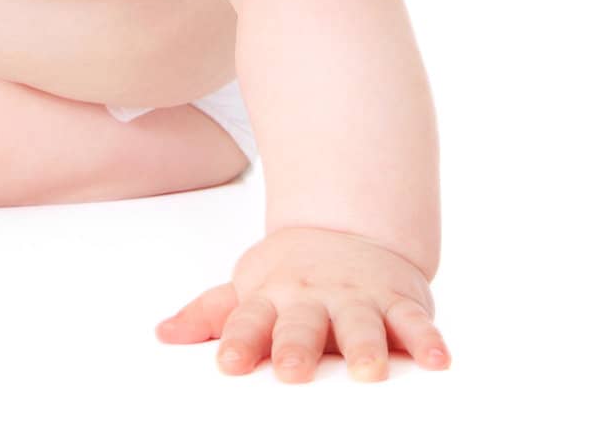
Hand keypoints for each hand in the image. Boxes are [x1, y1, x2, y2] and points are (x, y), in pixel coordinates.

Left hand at [155, 226, 449, 381]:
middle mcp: (313, 297)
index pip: (249, 320)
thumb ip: (211, 315)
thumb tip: (163, 335)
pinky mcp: (397, 300)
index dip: (238, 341)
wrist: (348, 229)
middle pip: (301, 324)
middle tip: (291, 371)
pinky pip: (415, 321)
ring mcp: (356, 297)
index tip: (229, 365)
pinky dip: (428, 339)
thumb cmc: (292, 275)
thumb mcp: (248, 289)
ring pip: (360, 323)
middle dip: (295, 346)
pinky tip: (438, 361)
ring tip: (368, 372)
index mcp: (271, 297)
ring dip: (363, 346)